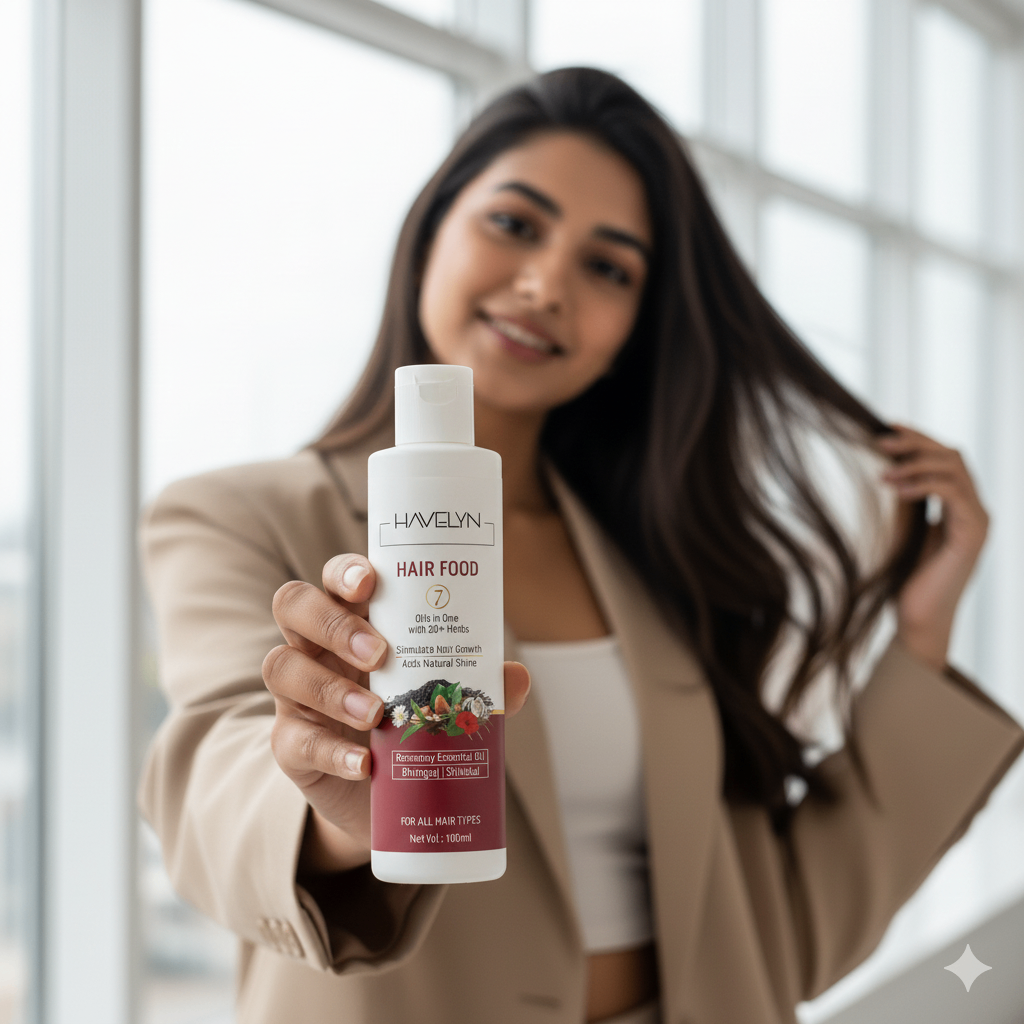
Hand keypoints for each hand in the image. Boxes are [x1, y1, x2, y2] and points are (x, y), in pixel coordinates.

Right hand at [263, 553, 530, 873]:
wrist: (394, 795)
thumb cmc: (416, 723)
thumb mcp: (447, 698)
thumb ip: (478, 684)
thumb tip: (517, 678)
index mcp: (354, 619)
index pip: (336, 578)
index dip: (346, 571)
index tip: (371, 583)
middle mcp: (316, 646)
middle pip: (294, 606)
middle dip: (333, 622)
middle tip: (378, 652)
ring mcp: (297, 694)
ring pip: (281, 667)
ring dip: (329, 687)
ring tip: (375, 713)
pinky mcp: (290, 745)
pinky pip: (292, 740)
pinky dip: (330, 752)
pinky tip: (364, 764)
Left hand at [878, 426, 988, 670]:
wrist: (918, 621)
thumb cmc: (904, 580)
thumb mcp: (902, 530)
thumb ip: (904, 501)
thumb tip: (881, 468)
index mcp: (959, 505)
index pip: (945, 456)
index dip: (918, 437)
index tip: (885, 426)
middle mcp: (975, 509)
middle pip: (951, 454)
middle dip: (915, 443)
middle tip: (879, 441)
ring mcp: (978, 521)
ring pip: (954, 468)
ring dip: (915, 463)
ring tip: (882, 472)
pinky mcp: (972, 535)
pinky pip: (953, 493)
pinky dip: (924, 484)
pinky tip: (896, 490)